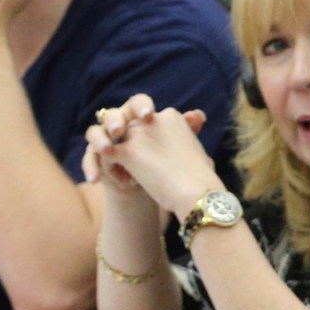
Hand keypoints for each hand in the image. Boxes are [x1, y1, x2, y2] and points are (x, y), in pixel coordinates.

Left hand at [90, 96, 220, 217]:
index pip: (147, 125)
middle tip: (143, 174)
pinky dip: (111, 170)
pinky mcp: (128, 150)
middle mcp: (154, 118)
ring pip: (114, 141)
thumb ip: (188, 134)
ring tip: (130, 178)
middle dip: (130, 151)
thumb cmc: (202, 178)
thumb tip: (196, 122)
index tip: (159, 164)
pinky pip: (106, 155)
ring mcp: (139, 133)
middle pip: (129, 130)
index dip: (148, 144)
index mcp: (171, 116)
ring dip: (118, 160)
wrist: (198, 193)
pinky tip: (126, 183)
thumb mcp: (197, 148)